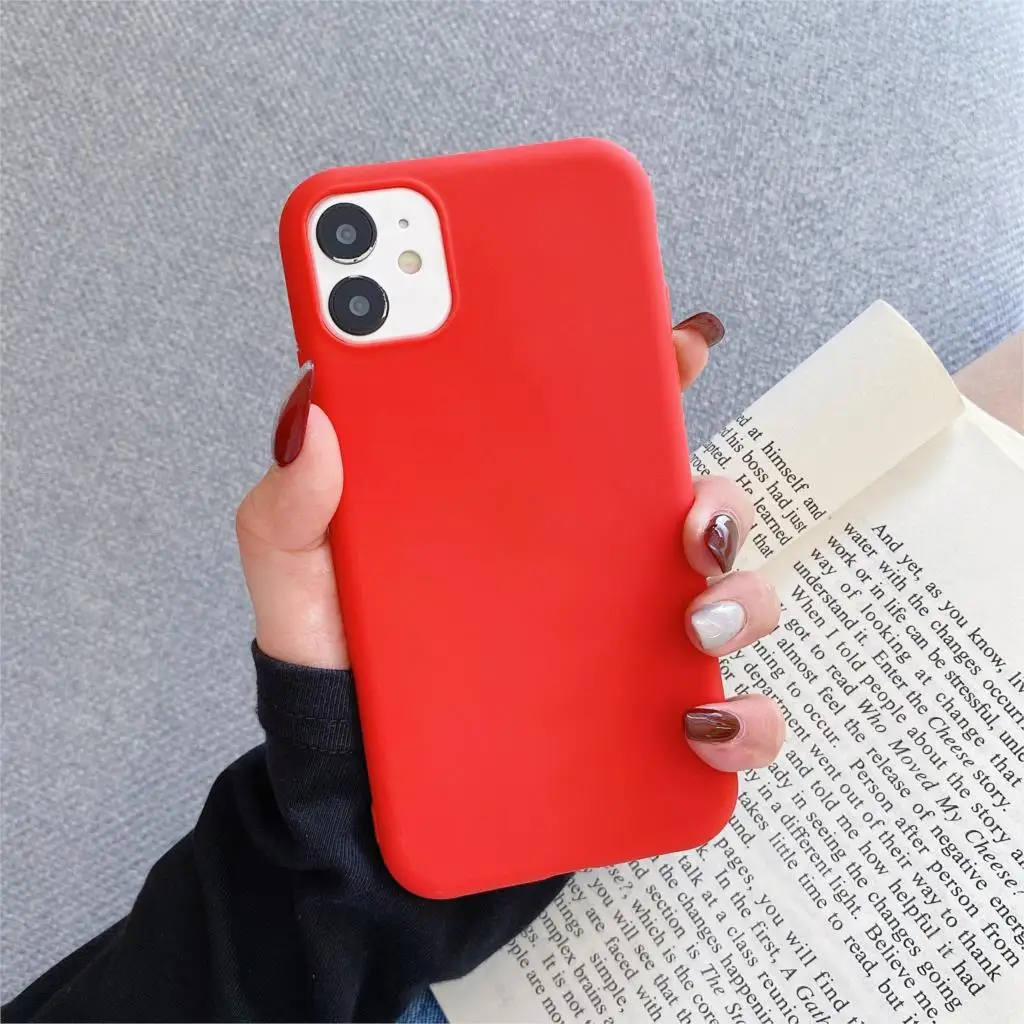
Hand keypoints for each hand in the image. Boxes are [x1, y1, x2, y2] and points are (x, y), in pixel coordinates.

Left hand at [236, 313, 784, 772]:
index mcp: (518, 509)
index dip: (645, 373)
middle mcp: (584, 567)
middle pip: (686, 502)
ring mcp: (620, 646)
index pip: (595, 426)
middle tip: (686, 512)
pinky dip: (741, 718)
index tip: (677, 343)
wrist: (355, 799)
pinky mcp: (637, 728)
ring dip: (738, 595)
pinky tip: (699, 723)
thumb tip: (319, 415)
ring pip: (726, 596)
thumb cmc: (342, 674)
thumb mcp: (300, 579)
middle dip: (715, 494)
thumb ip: (291, 504)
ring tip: (690, 617)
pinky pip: (724, 718)